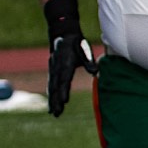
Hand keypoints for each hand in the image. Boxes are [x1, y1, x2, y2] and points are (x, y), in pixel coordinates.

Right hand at [43, 0, 94, 118]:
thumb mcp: (84, 49)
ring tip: (53, 113)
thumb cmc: (76, 43)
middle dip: (56, 100)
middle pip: (55, 87)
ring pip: (51, 87)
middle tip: (57, 113)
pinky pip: (51, 85)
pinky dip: (51, 95)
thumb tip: (96, 72)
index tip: (64, 101)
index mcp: (65, 63)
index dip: (63, 91)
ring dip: (52, 100)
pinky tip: (51, 104)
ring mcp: (53, 70)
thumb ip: (88, 61)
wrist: (62, 33)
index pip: (64, 79)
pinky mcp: (53, 71)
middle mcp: (56, 67)